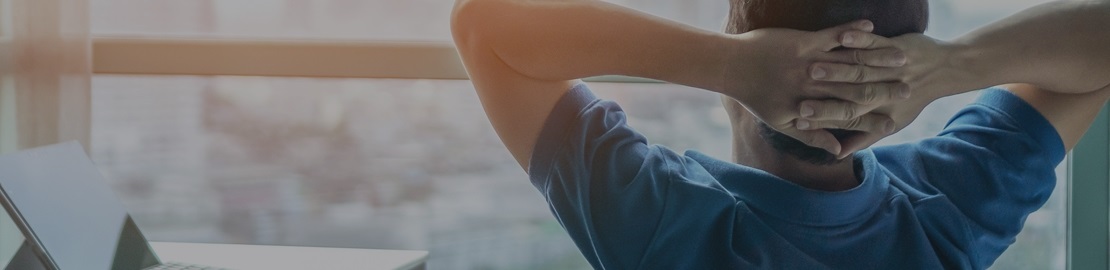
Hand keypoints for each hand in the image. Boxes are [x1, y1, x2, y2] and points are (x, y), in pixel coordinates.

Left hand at [722, 20, 910, 154]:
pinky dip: (851, 32)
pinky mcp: (802, 43)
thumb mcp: (783, 123)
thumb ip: (812, 138)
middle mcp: (812, 89)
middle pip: (855, 91)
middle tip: (909, 88)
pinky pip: (832, 36)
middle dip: (884, 90)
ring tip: (902, 58)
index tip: (895, 121)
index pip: (847, 118)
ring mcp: (808, 64)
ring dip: (876, 60)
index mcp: (810, 109)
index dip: (872, 120)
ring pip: (849, 64)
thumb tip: (837, 153)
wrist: (731, 66)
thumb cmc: (756, 96)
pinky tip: (870, 27)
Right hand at [798, 32, 956, 157]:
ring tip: (812, 67)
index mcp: (880, 110)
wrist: (945, 70)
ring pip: (859, 69)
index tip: (799, 121)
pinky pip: (874, 41)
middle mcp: (885, 91)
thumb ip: (862, 137)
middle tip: (799, 100)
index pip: (847, 118)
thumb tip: (839, 154)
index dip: (823, 120)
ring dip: (835, 68)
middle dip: (823, 97)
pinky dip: (859, 37)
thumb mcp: (892, 121)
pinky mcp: (894, 46)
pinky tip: (842, 36)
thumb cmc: (912, 99)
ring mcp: (890, 67)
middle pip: (850, 95)